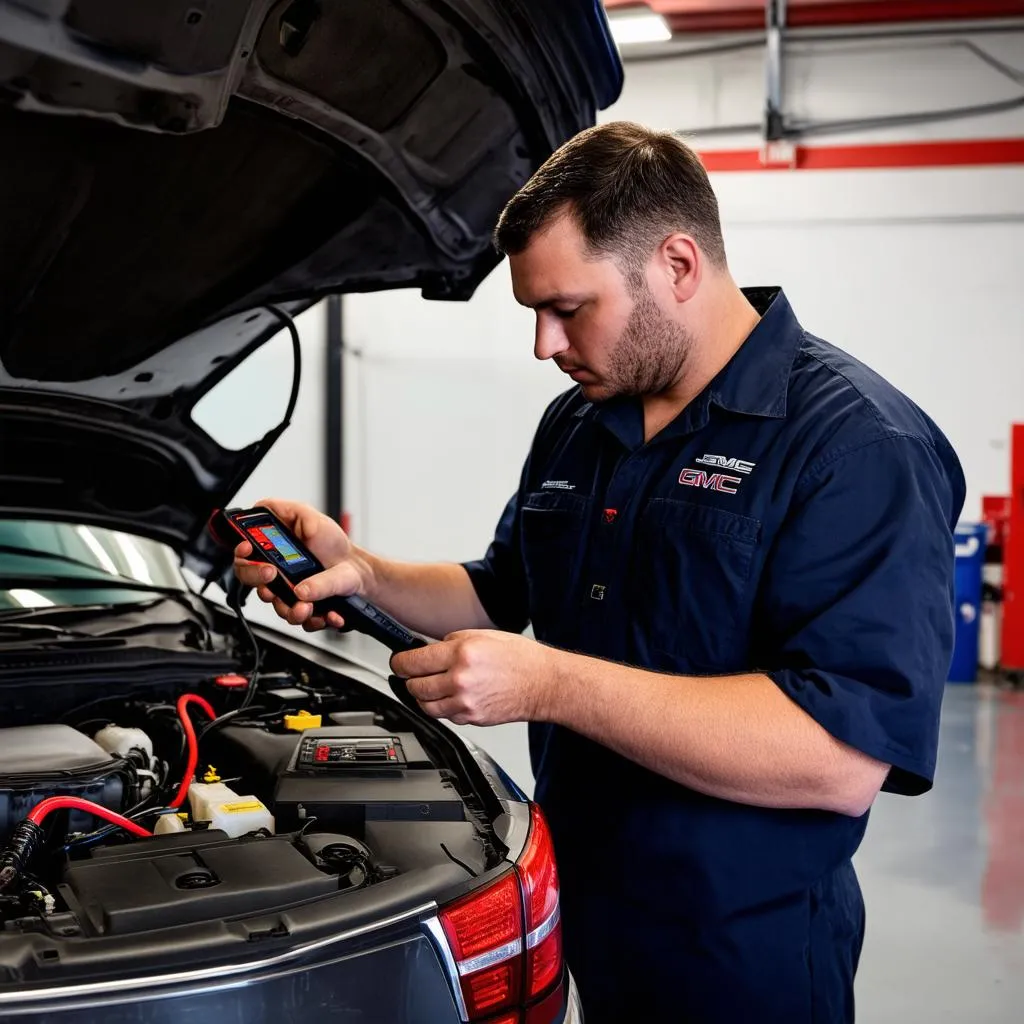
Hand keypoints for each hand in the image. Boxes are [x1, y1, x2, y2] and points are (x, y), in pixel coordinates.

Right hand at [232, 498, 372, 631]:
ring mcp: (290, 596)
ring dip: (291, 610)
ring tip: (306, 606)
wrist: (358, 569)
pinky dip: (318, 620)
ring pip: (279, 609)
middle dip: (258, 579)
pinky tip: (330, 613)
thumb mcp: (312, 518)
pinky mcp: (307, 611)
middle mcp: (277, 576)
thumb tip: (266, 509)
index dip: (241, 554)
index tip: (248, 549)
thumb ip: (289, 511)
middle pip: (252, 583)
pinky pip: (305, 623)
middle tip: (273, 575)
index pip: (244, 556)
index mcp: (273, 554)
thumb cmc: (333, 545)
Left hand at [390, 630, 561, 725]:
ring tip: (428, 686)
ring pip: (425, 705)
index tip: (398, 662)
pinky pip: (444, 715)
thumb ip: (452, 641)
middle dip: (409, 679)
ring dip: (421, 696)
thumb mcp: (483, 635)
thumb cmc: (520, 658)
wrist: (544, 683)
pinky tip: (450, 696)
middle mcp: (461, 679)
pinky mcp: (472, 718)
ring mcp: (465, 702)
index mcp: (462, 654)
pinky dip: (442, 707)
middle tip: (412, 673)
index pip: (414, 661)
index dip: (400, 662)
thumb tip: (429, 649)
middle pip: (415, 685)